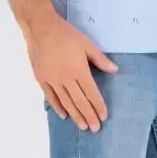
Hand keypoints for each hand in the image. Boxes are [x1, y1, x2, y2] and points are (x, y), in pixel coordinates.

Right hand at [23, 14, 117, 129]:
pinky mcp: (42, 79)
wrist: (41, 28)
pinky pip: (51, 97)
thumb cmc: (66, 35)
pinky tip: (64, 115)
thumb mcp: (87, 44)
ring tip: (82, 126)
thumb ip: (100, 59)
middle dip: (88, 116)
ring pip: (66, 102)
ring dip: (75, 115)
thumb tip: (115, 70)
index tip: (103, 116)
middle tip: (95, 128)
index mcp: (79, 70)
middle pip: (80, 101)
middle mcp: (66, 79)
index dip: (98, 106)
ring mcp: (53, 80)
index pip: (91, 93)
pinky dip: (57, 107)